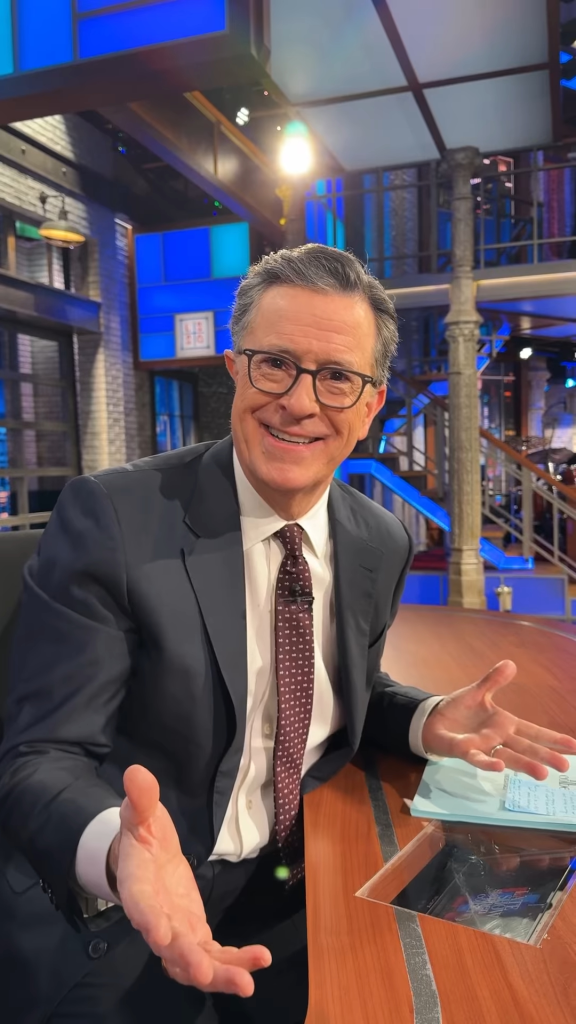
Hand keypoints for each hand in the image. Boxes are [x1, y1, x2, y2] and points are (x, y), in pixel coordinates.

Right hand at [108, 765, 270, 994]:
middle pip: (169, 948)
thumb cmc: (141, 835)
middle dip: (189, 961)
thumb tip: (136, 773)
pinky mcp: (196, 935)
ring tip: (247, 981)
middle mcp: (156, 919)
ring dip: (219, 975)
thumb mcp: (140, 813)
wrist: (143, 859)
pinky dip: (234, 961)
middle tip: (208, 973)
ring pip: (194, 963)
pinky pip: (215, 955)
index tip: (161, 936)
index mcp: (139, 888)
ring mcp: (177, 932)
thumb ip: (141, 799)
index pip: (142, 906)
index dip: (150, 922)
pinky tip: (260, 960)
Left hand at [421, 660, 575, 779]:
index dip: (553, 738)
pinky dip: (488, 762)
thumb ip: (494, 681)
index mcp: (504, 724)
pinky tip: (499, 766)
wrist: (432, 720)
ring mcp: (483, 746)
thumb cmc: (459, 711)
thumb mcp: (478, 692)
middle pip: (525, 748)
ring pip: (507, 757)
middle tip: (564, 766)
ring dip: (523, 765)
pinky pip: (477, 757)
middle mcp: (498, 738)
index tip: (574, 746)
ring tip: (541, 774)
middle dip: (545, 756)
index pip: (533, 732)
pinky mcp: (464, 750)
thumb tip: (510, 663)